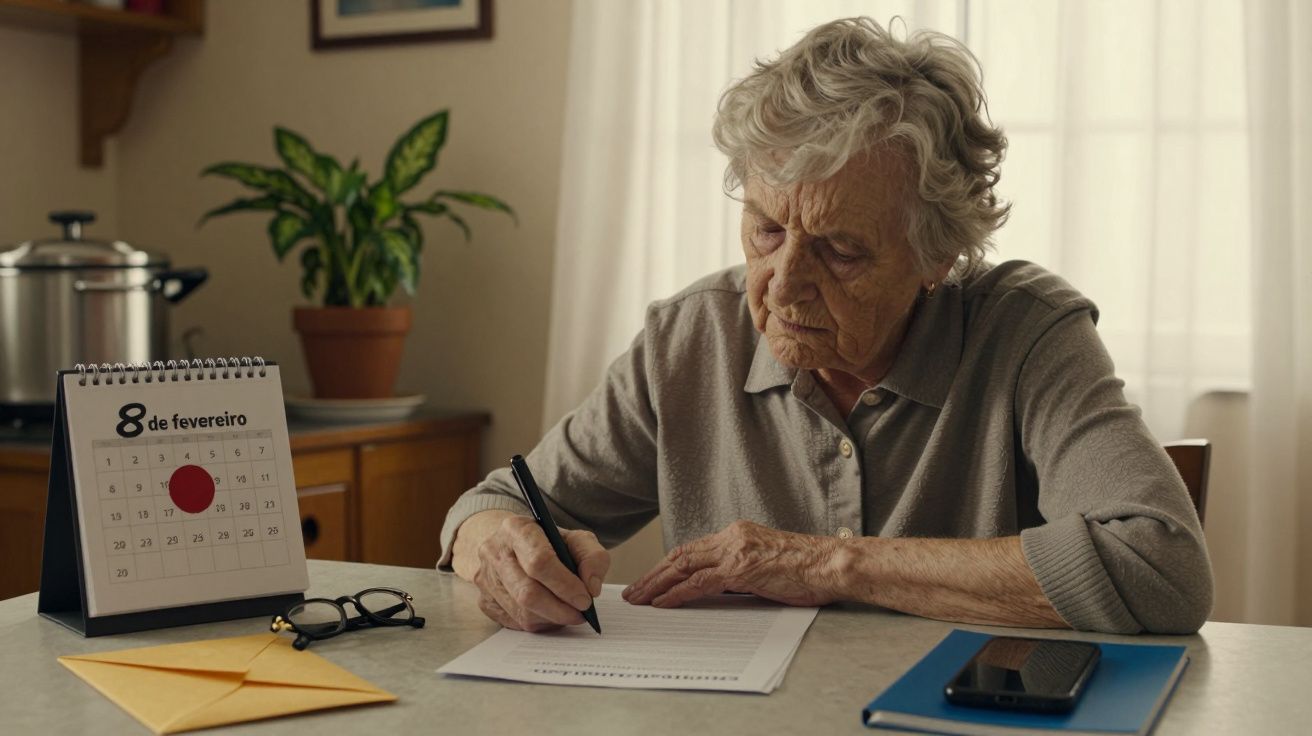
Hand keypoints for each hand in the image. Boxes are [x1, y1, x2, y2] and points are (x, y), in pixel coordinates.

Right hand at [472, 515, 608, 631]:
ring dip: (551, 618)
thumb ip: (592, 557)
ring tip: (569, 612)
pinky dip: (539, 623)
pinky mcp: (485, 601)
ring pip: (522, 612)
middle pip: (527, 592)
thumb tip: (591, 586)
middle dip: (560, 608)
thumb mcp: (575, 538)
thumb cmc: (546, 542)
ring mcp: (486, 579)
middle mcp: (494, 552)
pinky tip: (550, 613)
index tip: (585, 599)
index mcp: (516, 529)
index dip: (565, 585)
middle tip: (581, 613)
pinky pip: (515, 622)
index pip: (539, 561)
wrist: (510, 544)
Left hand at [622, 520, 842, 607]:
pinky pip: (699, 583)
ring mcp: (735, 551)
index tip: (651, 579)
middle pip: (681, 555)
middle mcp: (731, 537)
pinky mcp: (740, 568)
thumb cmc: (807, 569)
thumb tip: (719, 588)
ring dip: (656, 584)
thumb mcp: (767, 564)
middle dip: (653, 575)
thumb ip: (741, 570)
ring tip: (638, 599)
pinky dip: (676, 593)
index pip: (693, 550)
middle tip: (633, 591)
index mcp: (737, 533)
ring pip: (683, 567)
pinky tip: (662, 604)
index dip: (668, 565)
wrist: (830, 564)